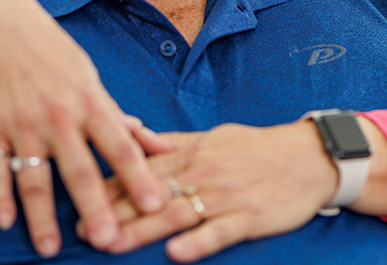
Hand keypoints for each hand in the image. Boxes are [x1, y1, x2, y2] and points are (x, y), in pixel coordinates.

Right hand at [0, 0, 173, 255]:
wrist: (0, 26)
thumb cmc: (54, 54)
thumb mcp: (92, 79)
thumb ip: (120, 118)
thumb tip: (161, 145)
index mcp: (90, 103)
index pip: (120, 146)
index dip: (139, 176)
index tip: (155, 205)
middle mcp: (58, 116)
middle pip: (80, 170)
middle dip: (96, 207)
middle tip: (110, 241)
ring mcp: (22, 123)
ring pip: (34, 178)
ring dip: (41, 216)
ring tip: (50, 249)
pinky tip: (4, 221)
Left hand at [90, 122, 338, 262]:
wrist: (309, 157)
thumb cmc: (256, 149)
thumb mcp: (212, 137)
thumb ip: (173, 142)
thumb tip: (135, 133)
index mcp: (192, 152)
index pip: (141, 166)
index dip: (108, 182)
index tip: (78, 194)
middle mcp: (203, 172)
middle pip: (151, 193)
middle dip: (114, 211)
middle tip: (82, 229)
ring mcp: (225, 195)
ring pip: (177, 214)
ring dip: (143, 230)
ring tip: (113, 244)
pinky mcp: (249, 216)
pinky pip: (219, 231)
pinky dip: (197, 242)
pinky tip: (175, 254)